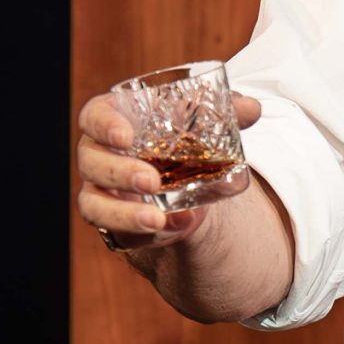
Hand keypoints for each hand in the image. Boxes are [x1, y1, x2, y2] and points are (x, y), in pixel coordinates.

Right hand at [75, 89, 262, 252]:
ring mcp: (101, 191)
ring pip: (94, 204)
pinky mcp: (113, 221)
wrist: (181, 180)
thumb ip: (228, 112)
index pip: (94, 116)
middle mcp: (99, 155)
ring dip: (123, 213)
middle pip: (91, 162)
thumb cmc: (181, 138)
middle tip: (152, 181)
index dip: (104, 125)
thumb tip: (252, 108)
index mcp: (115, 121)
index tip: (126, 136)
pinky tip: (171, 230)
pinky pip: (115, 232)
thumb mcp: (204, 122)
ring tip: (157, 219)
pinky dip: (140, 235)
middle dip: (118, 173)